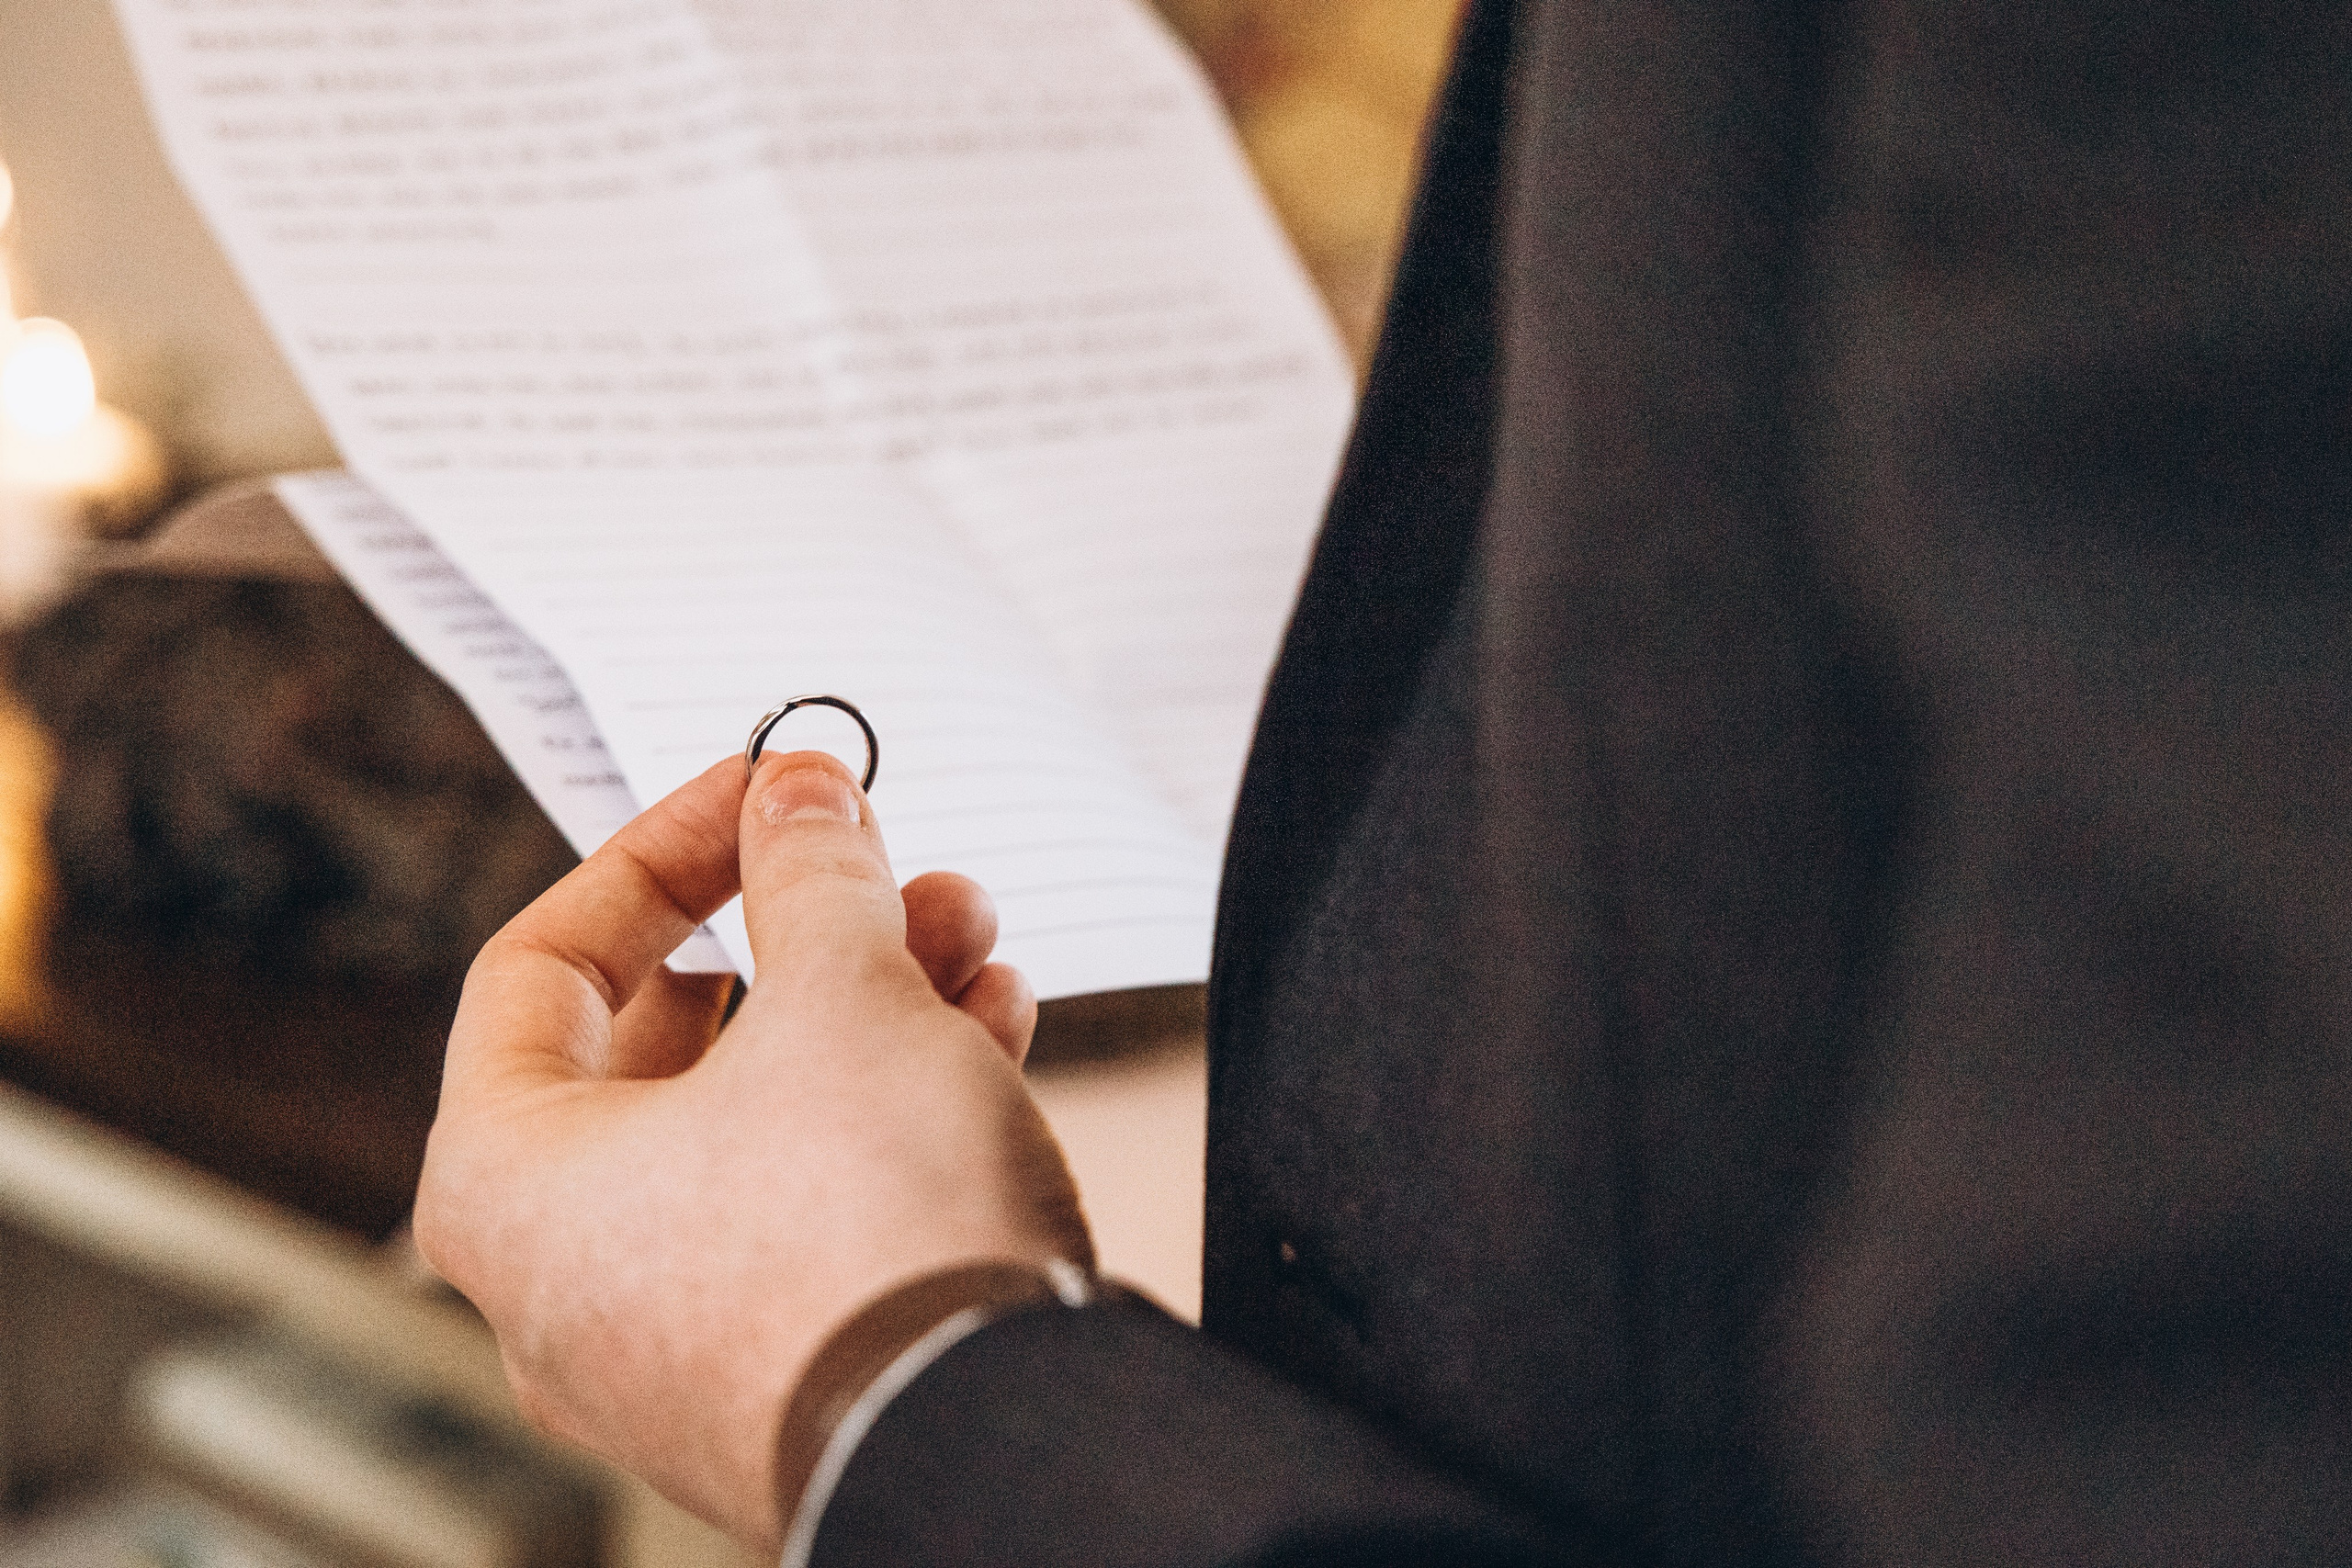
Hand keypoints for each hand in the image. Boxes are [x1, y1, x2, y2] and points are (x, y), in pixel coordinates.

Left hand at [412, 751, 1092, 1551]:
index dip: (661, 850)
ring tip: (967, 936)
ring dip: (864, 1007)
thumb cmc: (865, 1241)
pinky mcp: (781, 1374)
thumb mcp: (844, 993)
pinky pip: (813, 1208)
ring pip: (756, 1123)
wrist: (996, 1440)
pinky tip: (985, 1031)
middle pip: (668, 1043)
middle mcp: (567, 1279)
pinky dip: (884, 1113)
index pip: (543, 962)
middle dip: (794, 931)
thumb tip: (797, 796)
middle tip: (873, 862)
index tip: (759, 788)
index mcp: (509, 1180)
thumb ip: (809, 870)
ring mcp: (672, 1343)